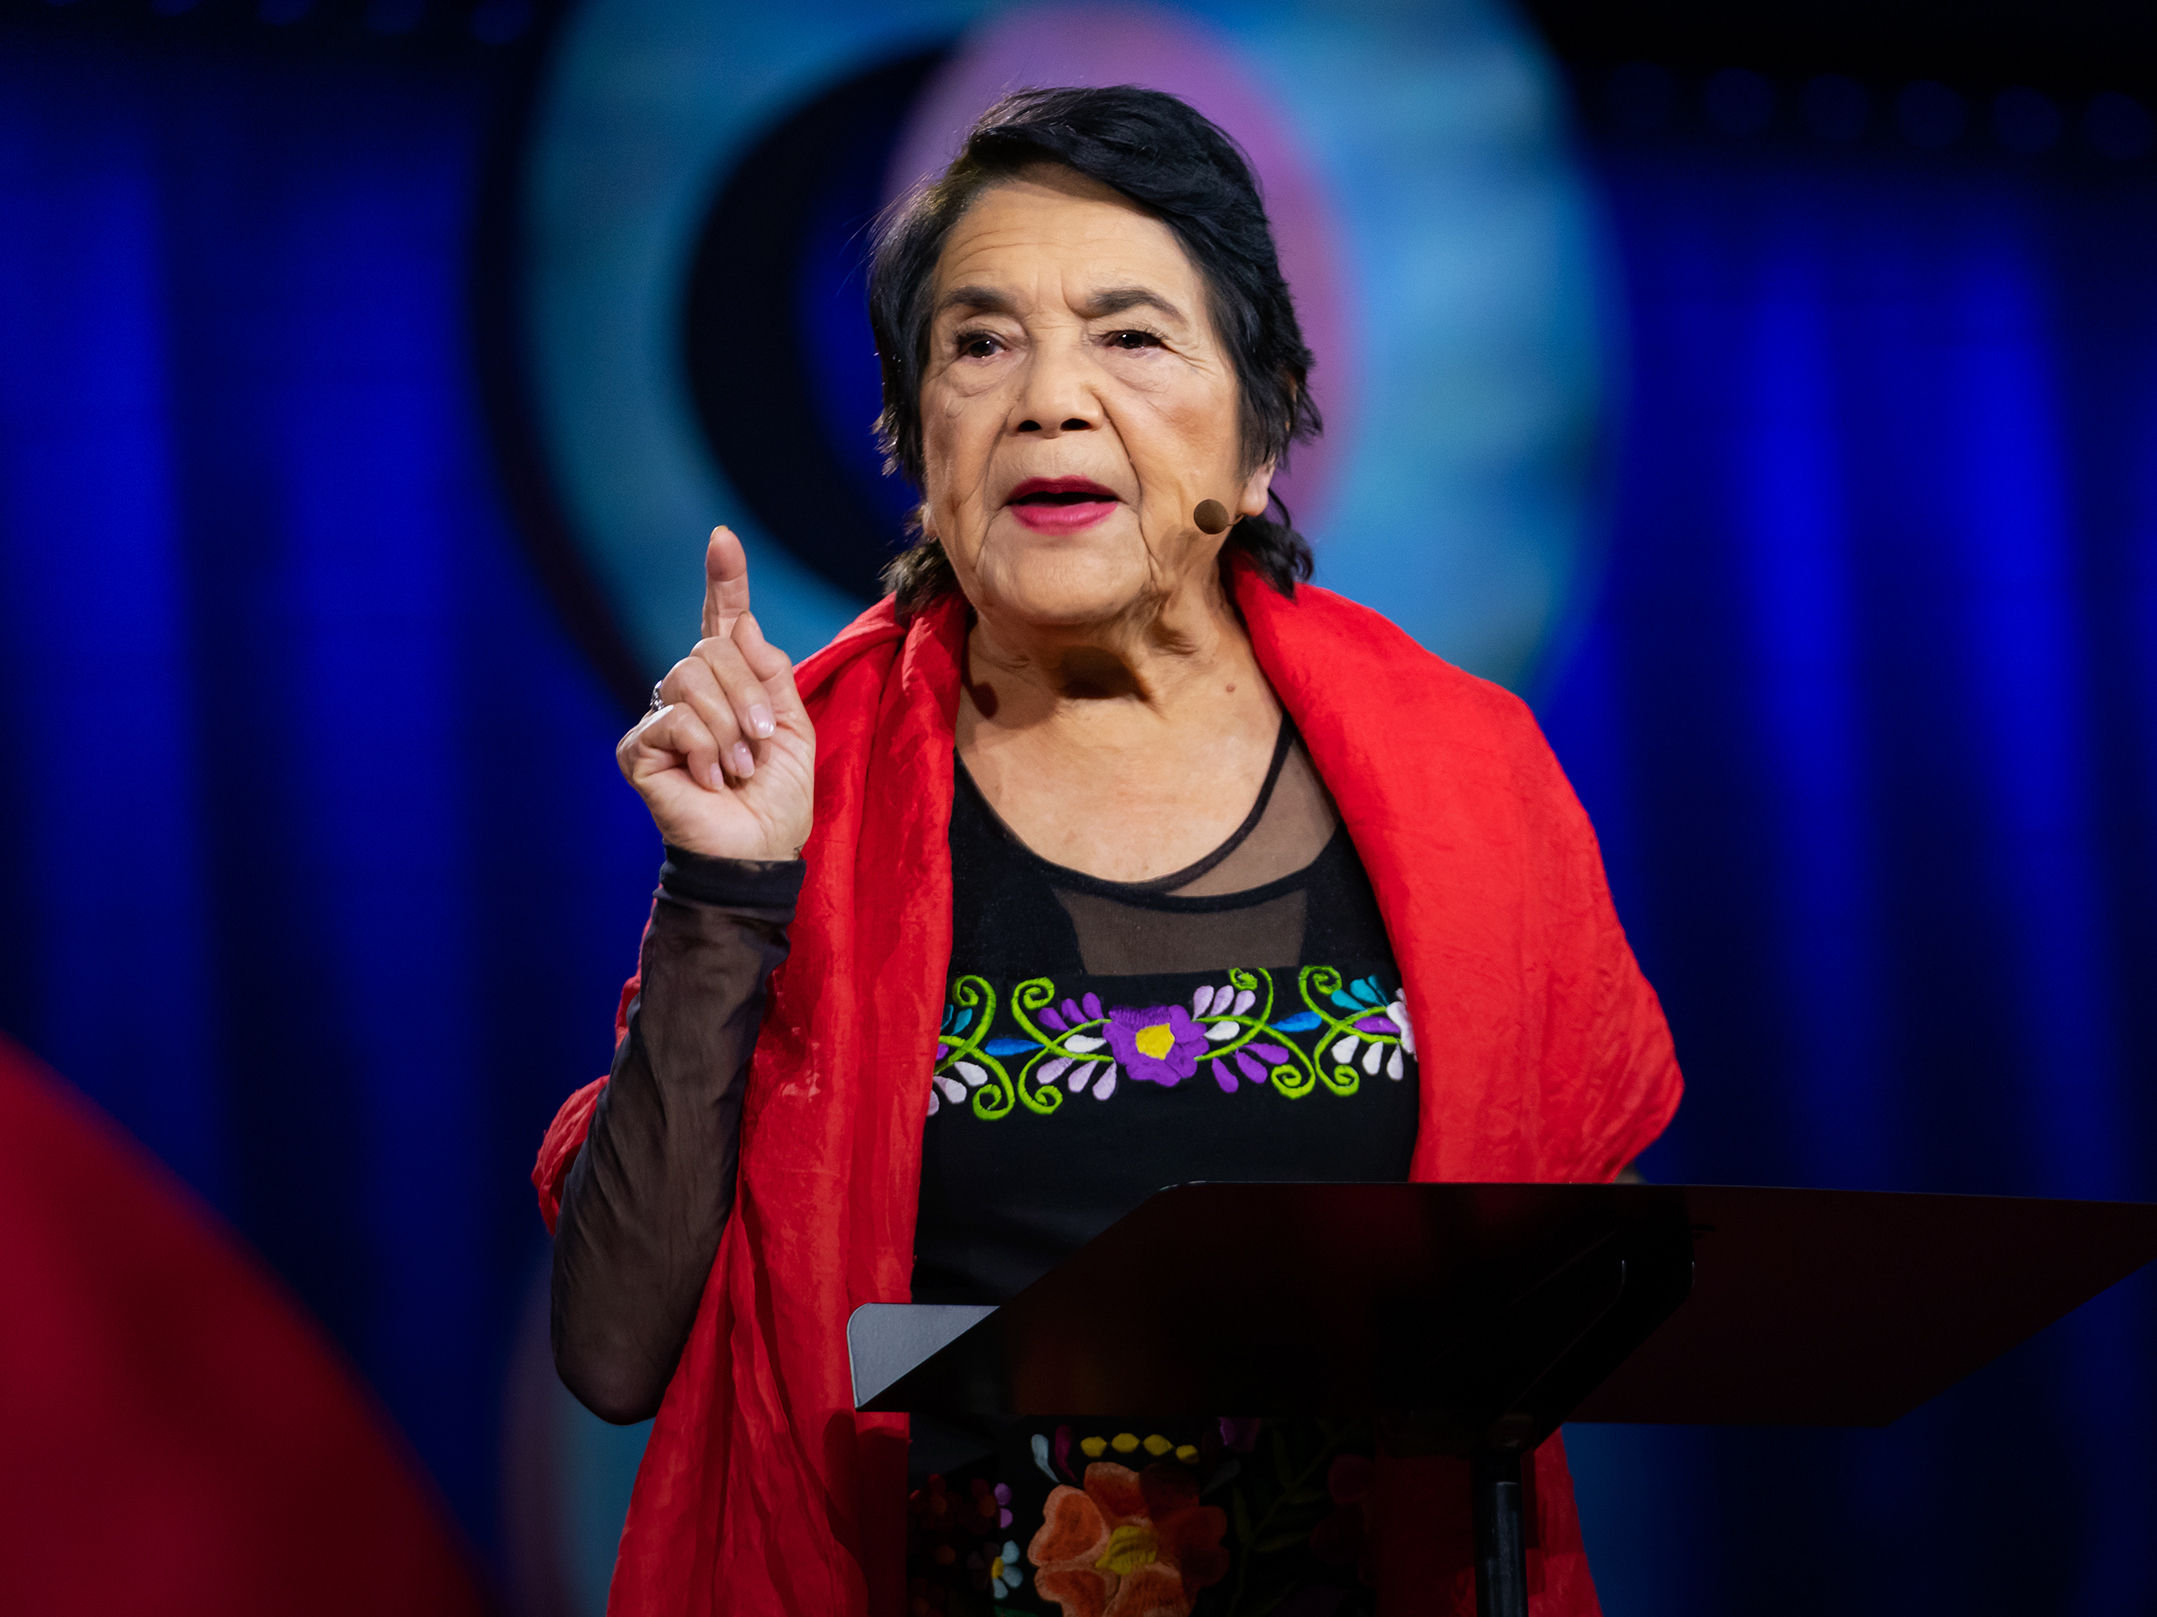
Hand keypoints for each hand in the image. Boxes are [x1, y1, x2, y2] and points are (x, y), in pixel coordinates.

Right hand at [617, 527, 813, 861]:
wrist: (758, 851)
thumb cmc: (776, 798)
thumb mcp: (792, 727)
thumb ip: (771, 674)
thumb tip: (743, 624)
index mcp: (731, 685)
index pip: (722, 623)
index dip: (723, 581)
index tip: (723, 538)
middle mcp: (690, 694)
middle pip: (710, 650)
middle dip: (746, 695)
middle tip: (758, 744)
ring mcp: (661, 720)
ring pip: (689, 679)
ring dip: (727, 727)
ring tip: (735, 767)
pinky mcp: (638, 750)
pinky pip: (673, 720)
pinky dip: (703, 751)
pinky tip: (708, 780)